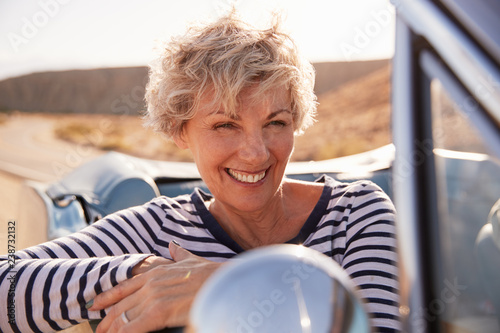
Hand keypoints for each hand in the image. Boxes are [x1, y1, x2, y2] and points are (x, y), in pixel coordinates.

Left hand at [90, 242, 221, 332]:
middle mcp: (150, 284)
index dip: (108, 297)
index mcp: (155, 272)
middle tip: (98, 329)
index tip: (96, 305)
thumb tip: (172, 246)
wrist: (223, 282)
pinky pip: (133, 327)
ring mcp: (153, 297)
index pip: (124, 286)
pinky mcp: (159, 312)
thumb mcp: (191, 259)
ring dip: (113, 330)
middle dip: (107, 319)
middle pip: (120, 304)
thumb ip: (178, 254)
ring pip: (124, 317)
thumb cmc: (210, 273)